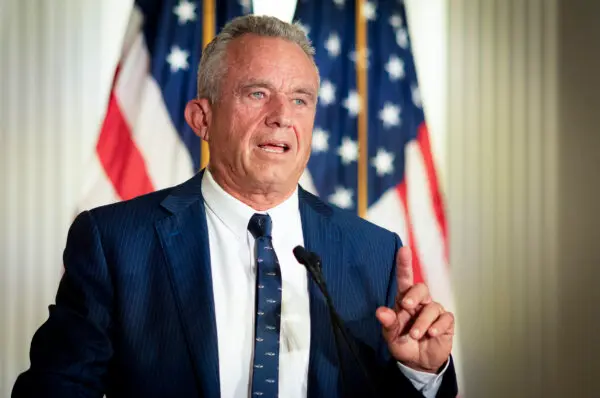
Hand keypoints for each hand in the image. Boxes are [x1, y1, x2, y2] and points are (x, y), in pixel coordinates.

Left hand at [375, 247, 453, 372]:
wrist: (419, 363)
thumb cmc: (403, 344)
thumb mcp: (391, 337)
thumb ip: (388, 324)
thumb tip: (380, 311)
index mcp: (404, 301)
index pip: (405, 279)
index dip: (404, 264)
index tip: (404, 250)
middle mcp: (420, 303)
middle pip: (421, 288)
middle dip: (414, 295)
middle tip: (407, 306)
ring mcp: (434, 311)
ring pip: (432, 307)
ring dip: (422, 322)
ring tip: (416, 335)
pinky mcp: (446, 322)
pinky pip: (445, 318)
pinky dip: (437, 326)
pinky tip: (431, 334)